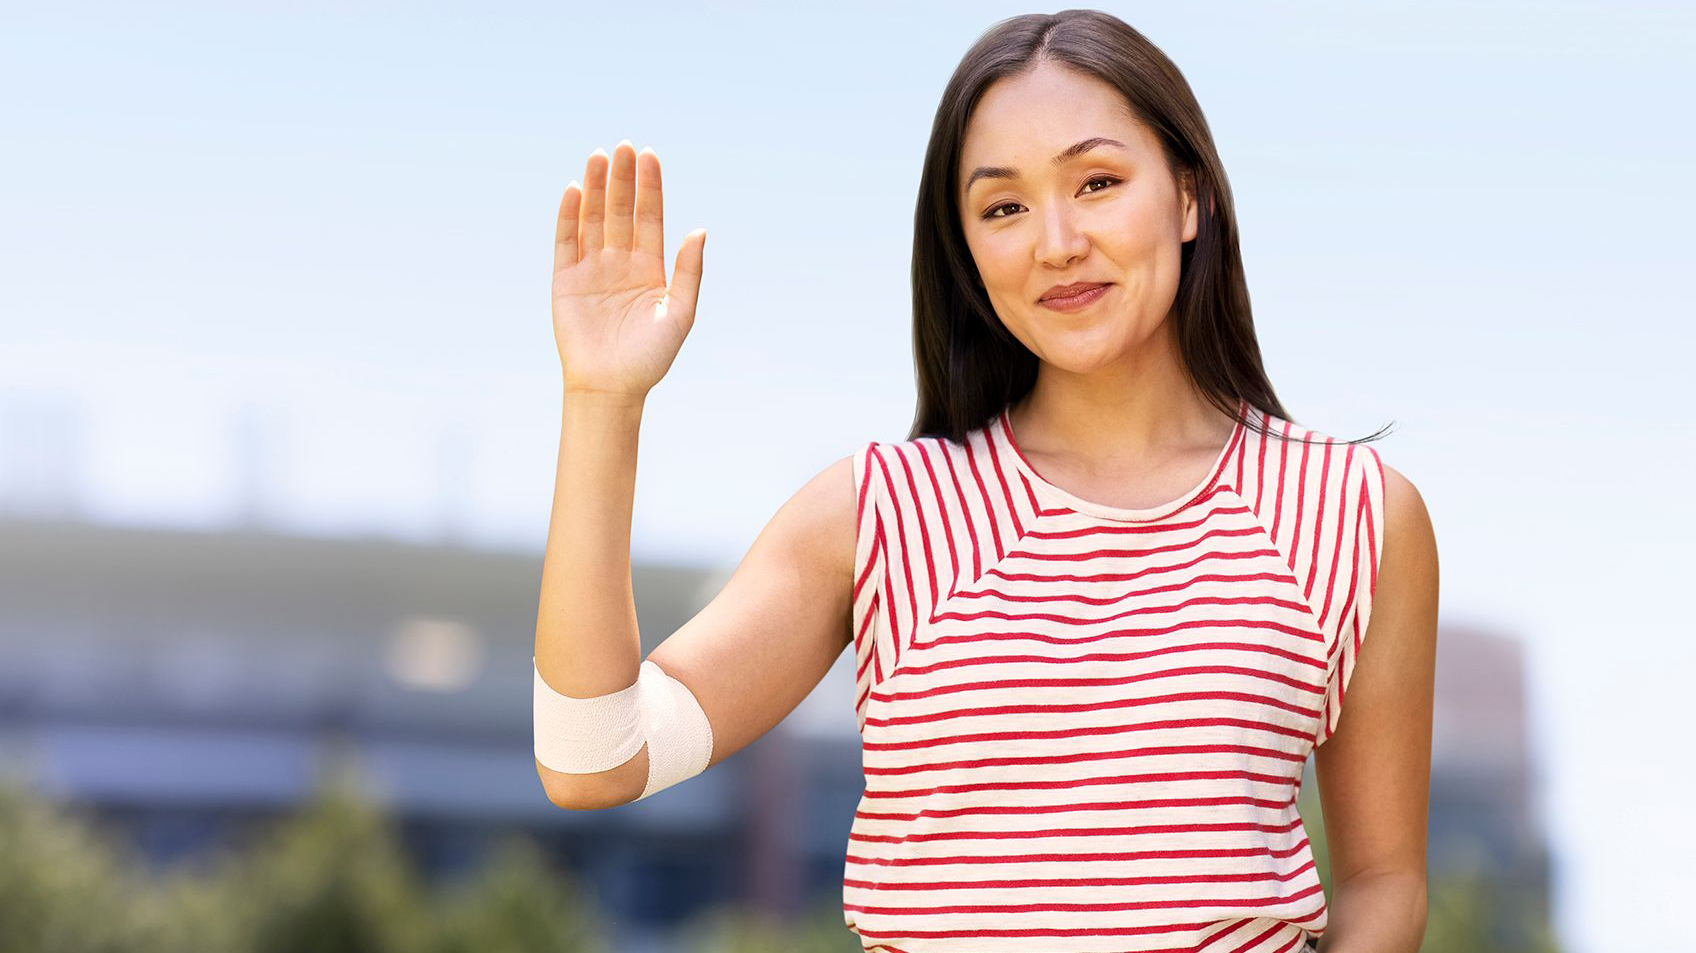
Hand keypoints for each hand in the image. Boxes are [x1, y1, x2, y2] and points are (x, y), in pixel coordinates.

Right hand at [551, 140, 705, 397]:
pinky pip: (566, 242)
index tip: (650, 156)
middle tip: (625, 146)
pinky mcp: (565, 281)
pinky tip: (576, 190)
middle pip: (621, 212)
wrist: (611, 388)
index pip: (650, 219)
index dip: (651, 188)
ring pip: (594, 219)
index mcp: (650, 269)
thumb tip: (700, 231)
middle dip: (624, 180)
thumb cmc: (650, 357)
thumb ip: (689, 272)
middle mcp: (621, 264)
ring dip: (597, 189)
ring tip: (600, 156)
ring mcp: (592, 270)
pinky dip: (569, 216)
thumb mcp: (680, 313)